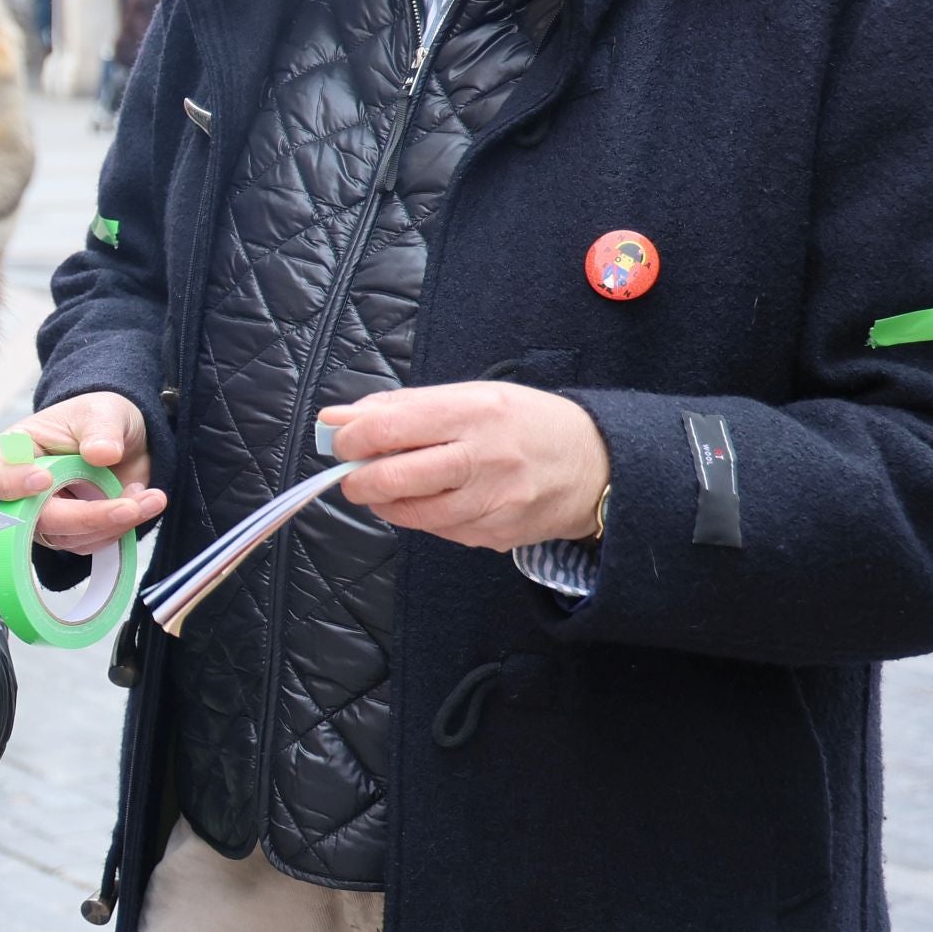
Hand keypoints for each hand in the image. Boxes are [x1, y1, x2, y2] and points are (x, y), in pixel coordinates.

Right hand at [0, 392, 166, 557]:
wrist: (127, 438)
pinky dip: (122, 529)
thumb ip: (100, 430)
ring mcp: (46, 516)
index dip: (6, 484)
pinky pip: (92, 544)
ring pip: (69, 537)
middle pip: (33, 520)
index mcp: (13, 451)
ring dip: (113, 523)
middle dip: (85, 516)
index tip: (44, 479)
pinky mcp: (73, 532)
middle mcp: (22, 490)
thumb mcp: (102, 411)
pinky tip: (142, 504)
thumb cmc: (99, 418)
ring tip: (148, 497)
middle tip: (128, 505)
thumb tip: (101, 452)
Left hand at [320, 384, 609, 552]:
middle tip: (352, 474)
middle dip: (358, 479)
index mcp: (473, 411)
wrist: (596, 465)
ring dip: (385, 503)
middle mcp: (483, 457)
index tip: (342, 441)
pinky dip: (420, 518)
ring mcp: (491, 502)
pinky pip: (439, 531)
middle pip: (395, 477)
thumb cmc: (525, 422)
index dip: (352, 438)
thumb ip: (401, 407)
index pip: (391, 427)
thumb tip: (336, 419)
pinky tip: (426, 501)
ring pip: (412, 513)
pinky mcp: (495, 535)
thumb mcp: (470, 396)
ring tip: (384, 488)